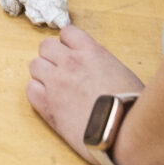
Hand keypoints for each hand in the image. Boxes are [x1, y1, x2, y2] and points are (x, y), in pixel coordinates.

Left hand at [25, 25, 145, 162]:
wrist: (125, 132)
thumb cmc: (133, 107)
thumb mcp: (123, 74)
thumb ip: (103, 65)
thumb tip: (98, 69)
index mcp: (92, 52)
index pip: (68, 33)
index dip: (68, 44)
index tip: (72, 54)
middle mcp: (70, 62)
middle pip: (46, 46)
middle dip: (52, 57)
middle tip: (62, 72)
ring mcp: (56, 83)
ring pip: (35, 65)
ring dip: (43, 73)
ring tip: (56, 88)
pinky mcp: (48, 105)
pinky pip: (30, 89)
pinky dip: (37, 93)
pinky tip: (50, 101)